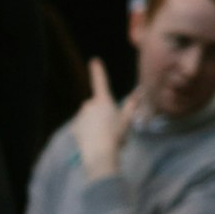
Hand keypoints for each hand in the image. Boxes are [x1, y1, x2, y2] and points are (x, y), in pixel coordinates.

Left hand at [70, 60, 140, 179]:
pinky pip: (82, 126)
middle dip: (102, 113)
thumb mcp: (127, 119)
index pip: (100, 82)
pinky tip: (94, 140)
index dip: (97, 71)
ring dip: (95, 123)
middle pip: (96, 105)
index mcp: (103, 100)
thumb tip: (140, 90)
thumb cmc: (116, 134)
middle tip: (113, 127)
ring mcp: (80, 116)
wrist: (99, 152)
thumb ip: (132, 104)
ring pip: (89, 117)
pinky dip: (87, 131)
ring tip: (105, 136)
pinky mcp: (74, 127)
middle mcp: (88, 104)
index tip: (94, 60)